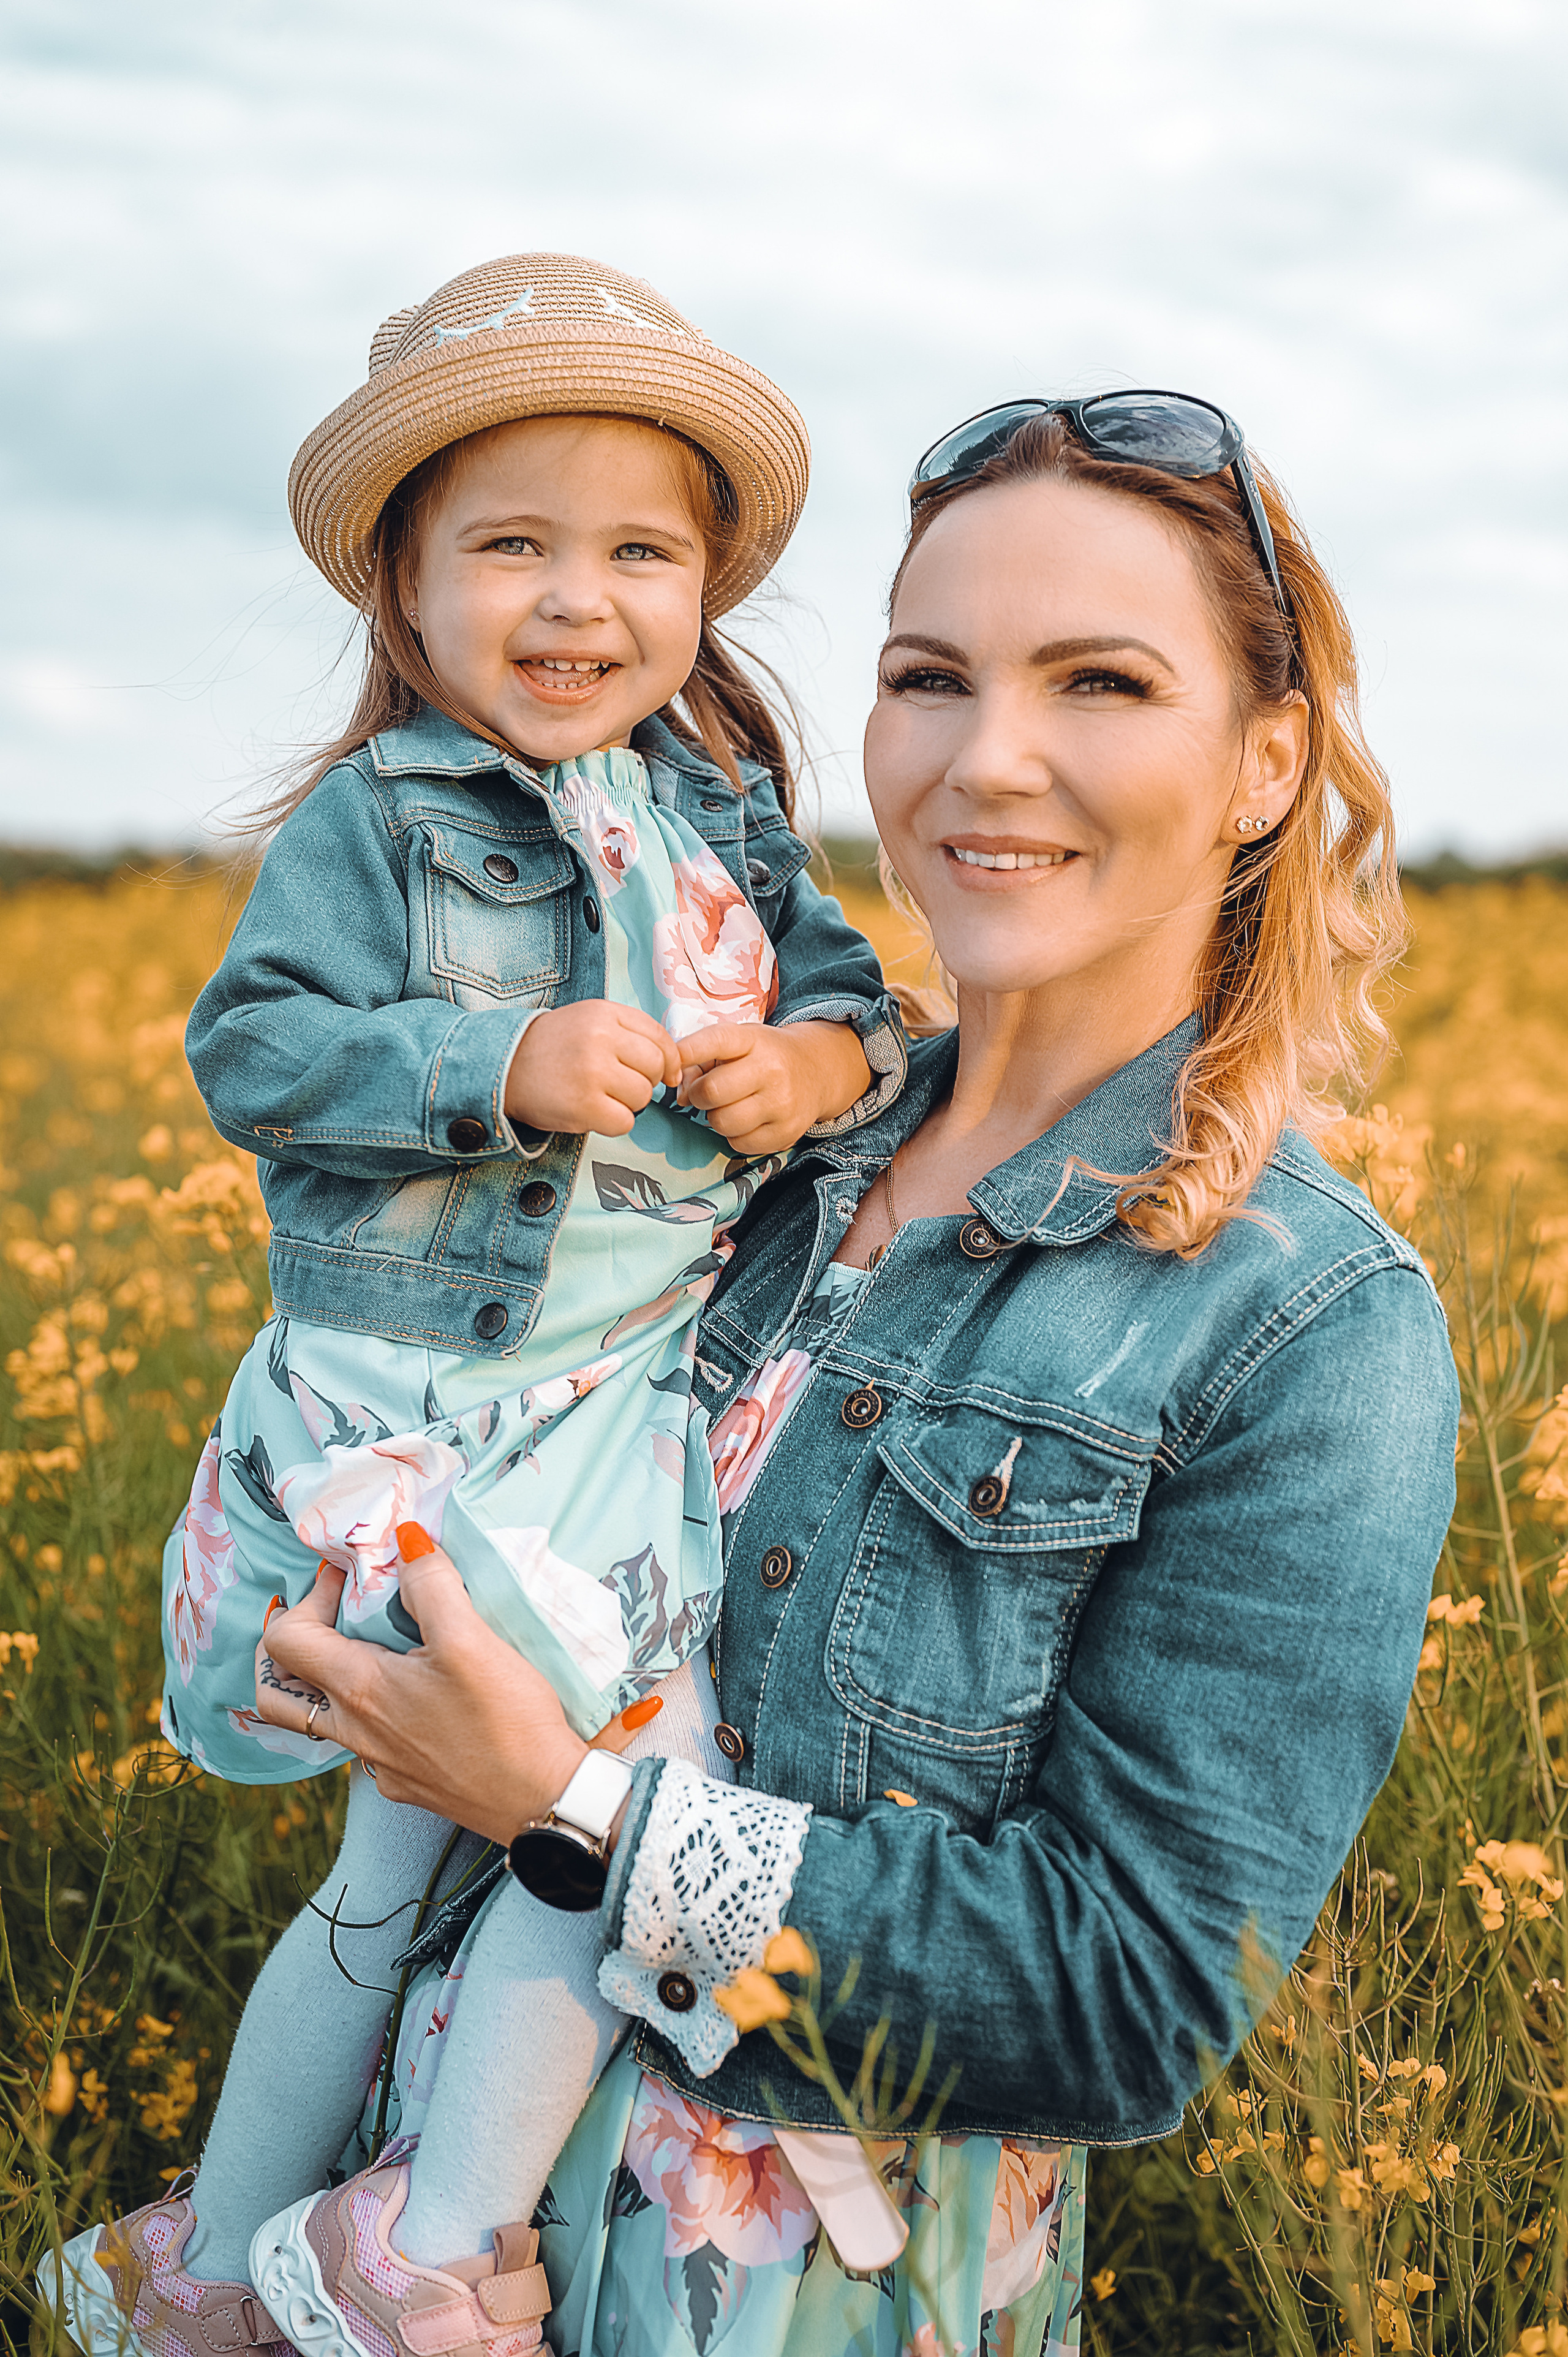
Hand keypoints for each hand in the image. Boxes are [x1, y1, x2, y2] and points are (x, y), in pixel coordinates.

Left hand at [254, 1532, 588, 1843]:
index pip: (287, 1640)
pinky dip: (371, 1710)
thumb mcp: (471, 1640)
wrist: (544, 1802)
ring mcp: (379, 1764)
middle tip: (326, 1617)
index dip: (307, 1597)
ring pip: (323, 1720)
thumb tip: (405, 1539)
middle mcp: (356, 1732)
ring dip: (327, 1679)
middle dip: (287, 1647)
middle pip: (279, 1693)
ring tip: (365, 1649)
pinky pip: (367, 1743)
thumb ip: (432, 1585)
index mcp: (359, 1690)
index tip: (346, 1577)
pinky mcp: (407, 1783)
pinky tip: (411, 1696)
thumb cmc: (507, 1721)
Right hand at [504, 1001, 681, 1137]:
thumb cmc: (551, 1047)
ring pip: (642, 1096)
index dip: (670, 1059)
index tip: (667, 1073)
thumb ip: (628, 1032)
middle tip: (620, 1085)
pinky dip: (612, 1122)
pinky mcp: (584, 1106)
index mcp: (604, 1013)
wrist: (503, 1067)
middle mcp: (600, 1038)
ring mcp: (592, 1072)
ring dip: (627, 1103)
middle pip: (654, 1067)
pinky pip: (625, 1122)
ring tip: (599, 1096)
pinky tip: (592, 1112)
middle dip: (644, 1081)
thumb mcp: (588, 1021)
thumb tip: (672, 1066)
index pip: (658, 1036)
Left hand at [678, 1020, 871, 1155]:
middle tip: (706, 1092)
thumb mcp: (738, 1043)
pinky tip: (746, 1119)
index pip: (715, 1041)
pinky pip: (738, 1143)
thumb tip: (680, 1095)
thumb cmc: (764, 1055)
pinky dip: (734, 1135)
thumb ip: (701, 1059)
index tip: (671, 1062)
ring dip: (716, 1117)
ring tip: (730, 1105)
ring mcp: (782, 1104)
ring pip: (721, 1122)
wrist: (817, 1071)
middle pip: (711, 1091)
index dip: (686, 1052)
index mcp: (754, 1040)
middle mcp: (771, 1070)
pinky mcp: (786, 1133)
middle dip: (698, 1094)